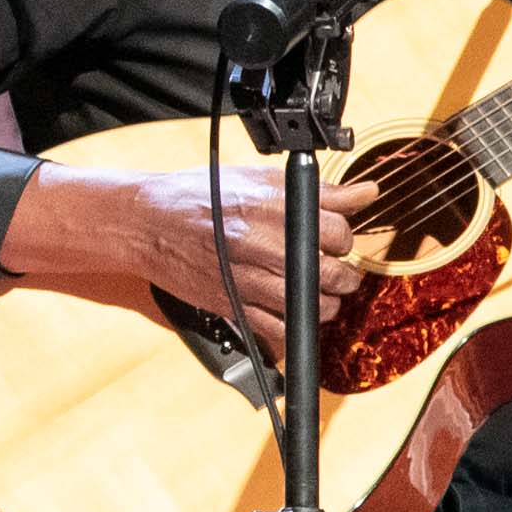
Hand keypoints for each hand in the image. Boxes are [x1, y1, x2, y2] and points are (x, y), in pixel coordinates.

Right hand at [3, 157, 379, 364]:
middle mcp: (260, 244)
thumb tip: (366, 193)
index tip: (335, 238)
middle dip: (344, 274)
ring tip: (316, 290)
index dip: (344, 236)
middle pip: (332, 273)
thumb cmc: (200, 198)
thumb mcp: (259, 180)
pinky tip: (292, 310)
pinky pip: (280, 331)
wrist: (146, 224)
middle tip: (335, 268)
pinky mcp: (233, 307)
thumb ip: (319, 191)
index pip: (338, 232)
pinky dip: (295, 327)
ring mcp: (246, 280)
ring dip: (326, 302)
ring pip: (314, 307)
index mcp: (269, 207)